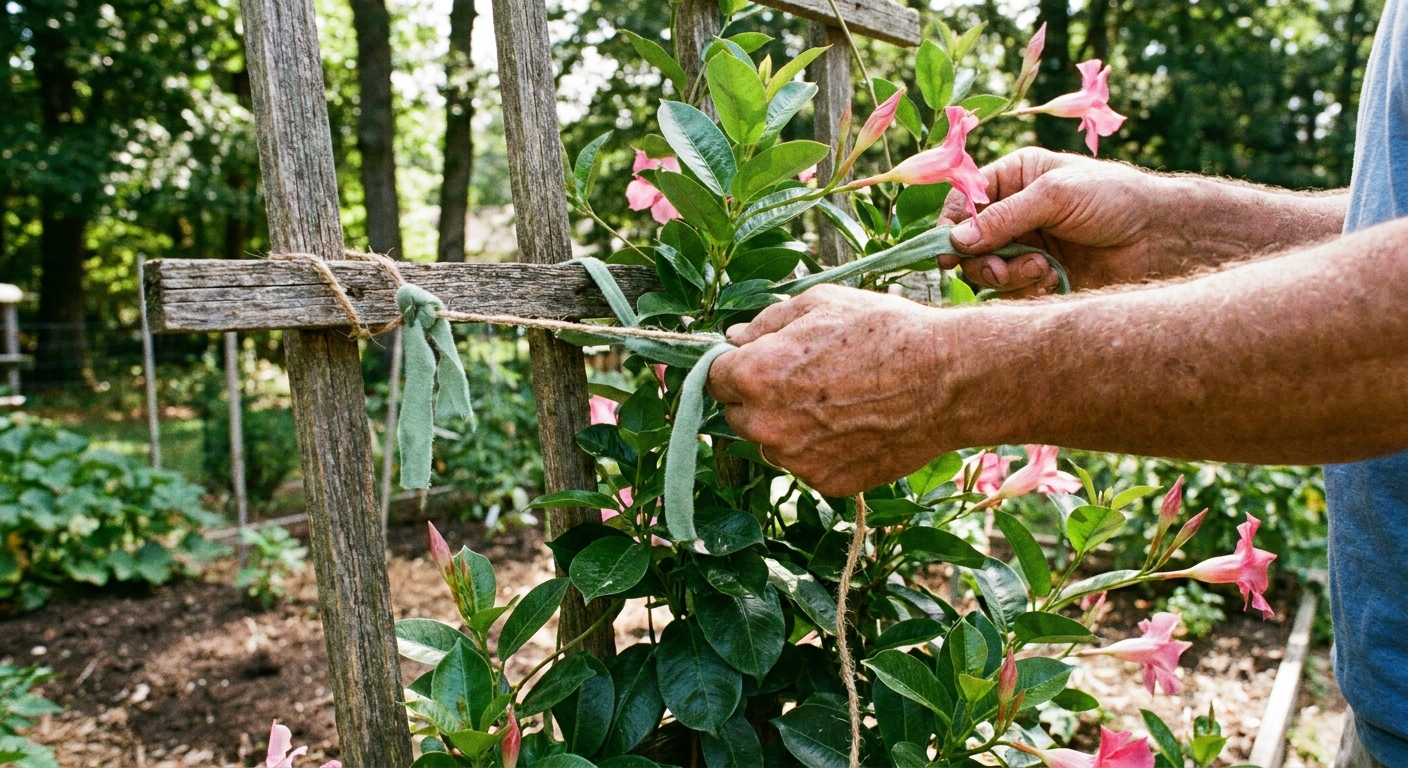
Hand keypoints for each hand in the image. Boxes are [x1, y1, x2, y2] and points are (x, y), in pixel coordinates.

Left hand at [707, 285, 962, 495]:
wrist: (946, 380)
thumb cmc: (885, 332)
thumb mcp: (819, 303)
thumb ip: (765, 322)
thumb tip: (734, 338)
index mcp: (754, 375)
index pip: (713, 378)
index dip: (734, 366)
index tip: (756, 360)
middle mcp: (765, 425)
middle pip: (737, 414)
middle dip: (758, 397)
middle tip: (804, 378)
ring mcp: (796, 460)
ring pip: (773, 442)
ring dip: (788, 425)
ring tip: (837, 400)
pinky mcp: (827, 483)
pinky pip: (807, 464)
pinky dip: (822, 449)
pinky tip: (855, 424)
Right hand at [940, 148, 1188, 297]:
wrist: (1162, 238)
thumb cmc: (1114, 199)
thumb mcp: (1055, 195)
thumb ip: (1002, 218)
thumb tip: (954, 242)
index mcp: (1015, 177)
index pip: (963, 201)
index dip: (950, 226)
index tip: (945, 252)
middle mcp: (1014, 212)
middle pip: (968, 242)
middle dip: (981, 259)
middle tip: (998, 270)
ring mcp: (1026, 245)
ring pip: (987, 270)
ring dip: (1008, 275)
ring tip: (1041, 269)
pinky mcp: (1039, 276)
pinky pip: (1012, 291)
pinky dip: (1027, 288)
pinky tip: (1054, 279)